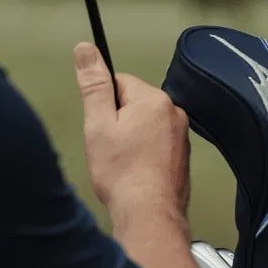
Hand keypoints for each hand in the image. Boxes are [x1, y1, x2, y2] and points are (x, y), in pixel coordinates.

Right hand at [73, 42, 191, 221]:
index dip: (103, 106)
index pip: (118, 82)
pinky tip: (134, 173)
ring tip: (122, 164)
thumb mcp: (98, 123)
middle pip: (131, 103)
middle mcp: (173, 114)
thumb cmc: (124, 175)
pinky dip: (142, 155)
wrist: (149, 218)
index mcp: (153, 100)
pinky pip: (154, 144)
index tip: (103, 128)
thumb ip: (94, 84)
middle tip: (111, 148)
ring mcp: (180, 137)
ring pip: (142, 125)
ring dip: (130, 139)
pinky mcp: (181, 158)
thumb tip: (86, 50)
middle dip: (117, 123)